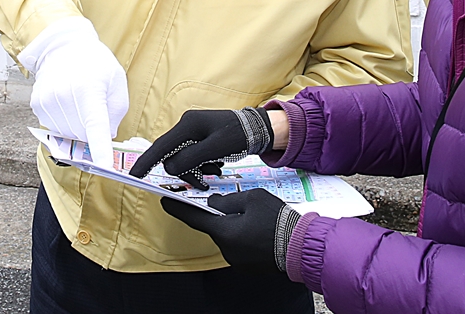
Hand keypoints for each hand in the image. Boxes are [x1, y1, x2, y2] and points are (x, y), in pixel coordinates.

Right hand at [19, 17, 128, 169]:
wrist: (64, 47)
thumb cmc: (95, 63)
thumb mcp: (116, 81)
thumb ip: (117, 112)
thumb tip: (107, 137)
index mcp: (89, 89)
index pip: (96, 126)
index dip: (101, 148)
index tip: (105, 165)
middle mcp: (65, 96)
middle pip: (83, 135)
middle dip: (93, 129)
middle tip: (94, 105)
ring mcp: (47, 102)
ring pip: (69, 135)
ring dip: (78, 127)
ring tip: (79, 100)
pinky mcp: (37, 106)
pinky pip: (55, 128)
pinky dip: (65, 122)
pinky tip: (68, 103)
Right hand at [130, 108, 272, 189]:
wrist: (258, 128)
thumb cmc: (239, 135)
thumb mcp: (215, 148)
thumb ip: (190, 158)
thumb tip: (170, 167)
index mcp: (187, 125)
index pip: (160, 146)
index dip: (146, 162)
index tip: (134, 176)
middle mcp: (186, 126)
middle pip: (172, 156)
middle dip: (186, 171)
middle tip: (205, 180)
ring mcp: (193, 131)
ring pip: (183, 159)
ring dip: (197, 169)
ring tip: (216, 170)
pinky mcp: (200, 138)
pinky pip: (193, 156)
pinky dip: (202, 165)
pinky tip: (217, 165)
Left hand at [161, 189, 295, 272]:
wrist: (300, 247)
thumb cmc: (277, 220)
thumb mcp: (253, 199)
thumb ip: (228, 200)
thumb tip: (214, 203)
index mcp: (224, 231)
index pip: (194, 218)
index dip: (178, 208)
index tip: (165, 200)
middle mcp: (226, 248)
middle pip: (213, 226)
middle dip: (218, 214)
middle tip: (231, 201)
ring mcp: (236, 260)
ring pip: (227, 236)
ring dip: (233, 225)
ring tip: (254, 215)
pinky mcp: (246, 265)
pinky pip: (238, 246)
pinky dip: (242, 236)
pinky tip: (258, 228)